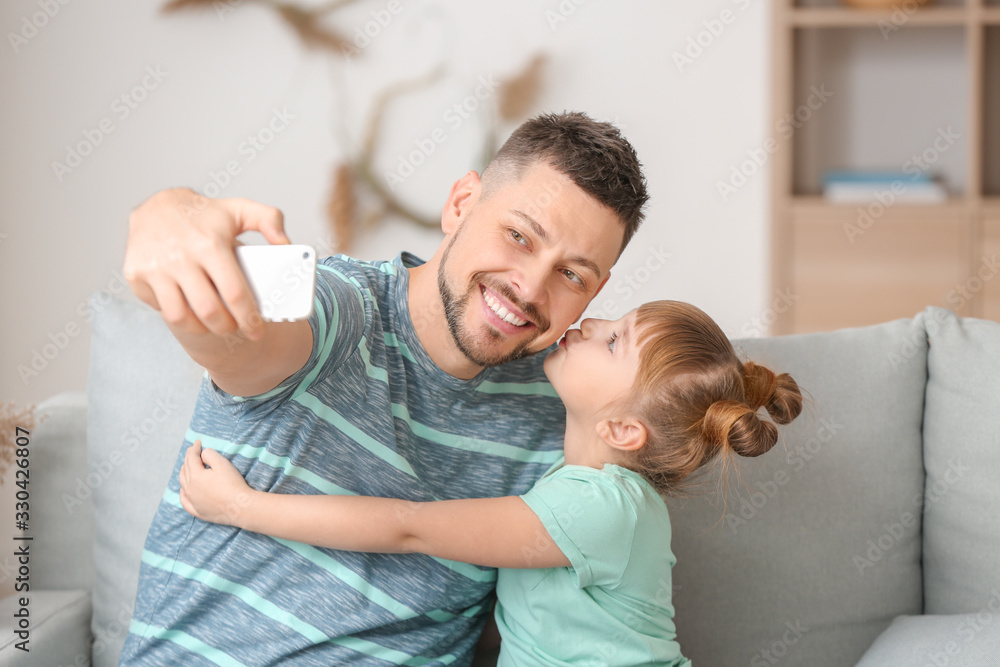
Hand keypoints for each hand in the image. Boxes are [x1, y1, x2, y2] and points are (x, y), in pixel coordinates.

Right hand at [123, 188, 290, 340]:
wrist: (156, 206)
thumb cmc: (203, 214)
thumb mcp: (240, 209)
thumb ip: (270, 220)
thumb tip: (284, 243)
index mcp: (210, 244)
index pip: (234, 293)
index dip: (248, 318)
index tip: (257, 331)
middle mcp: (180, 257)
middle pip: (209, 312)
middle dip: (228, 328)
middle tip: (236, 328)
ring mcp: (155, 268)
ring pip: (181, 317)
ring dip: (202, 328)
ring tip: (214, 323)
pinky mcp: (136, 275)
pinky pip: (160, 308)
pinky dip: (177, 315)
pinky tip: (189, 308)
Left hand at [179, 440, 255, 525]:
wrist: (240, 507)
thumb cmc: (233, 484)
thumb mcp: (222, 464)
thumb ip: (210, 455)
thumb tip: (203, 454)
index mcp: (195, 476)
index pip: (192, 458)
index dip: (194, 449)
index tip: (197, 442)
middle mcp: (190, 489)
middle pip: (185, 470)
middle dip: (188, 459)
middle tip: (192, 451)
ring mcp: (193, 501)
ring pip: (183, 485)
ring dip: (184, 474)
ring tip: (186, 467)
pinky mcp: (198, 511)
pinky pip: (185, 502)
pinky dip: (183, 494)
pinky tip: (183, 491)